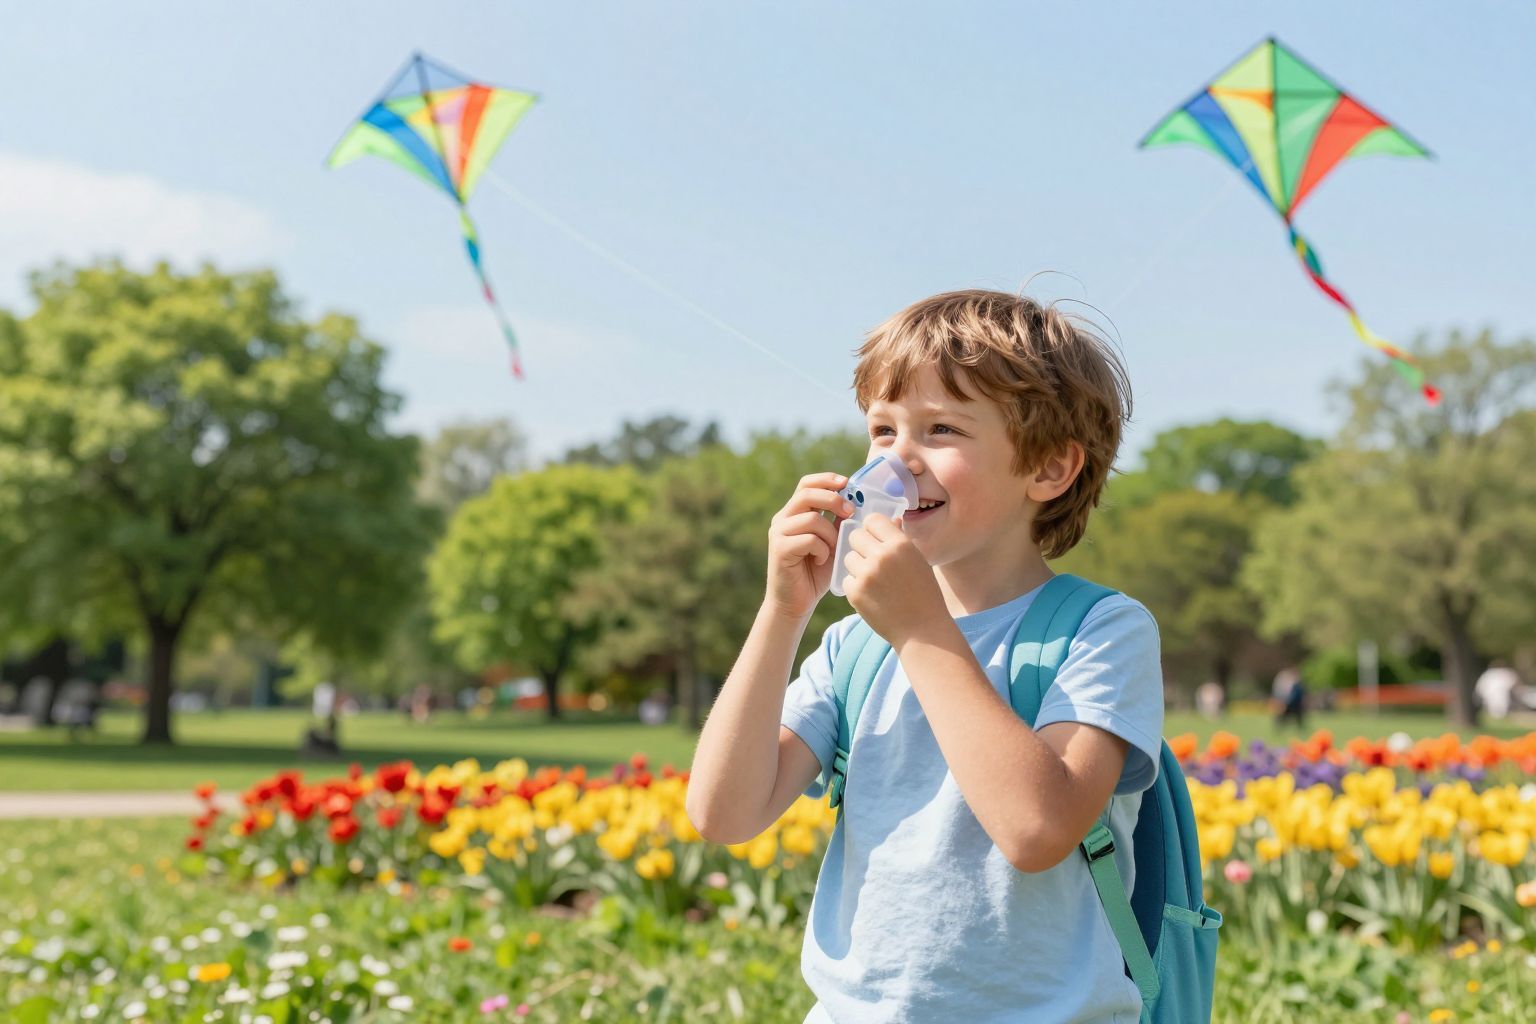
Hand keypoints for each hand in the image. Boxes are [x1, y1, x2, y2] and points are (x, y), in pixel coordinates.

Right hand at [765, 472, 852, 619]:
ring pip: (811, 518)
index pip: (807, 483)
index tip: (847, 483)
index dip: (827, 479)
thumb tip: (868, 505)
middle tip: (850, 512)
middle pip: (807, 493)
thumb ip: (843, 523)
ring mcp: (779, 533)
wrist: (796, 603)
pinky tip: (821, 562)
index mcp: (794, 513)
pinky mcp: (780, 549)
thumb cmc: (816, 573)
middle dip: (833, 500)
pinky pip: (809, 539)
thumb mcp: (834, 543)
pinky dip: (822, 550)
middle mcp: (783, 519)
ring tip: (832, 549)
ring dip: (830, 533)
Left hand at [842, 514, 947, 645]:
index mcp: (900, 544)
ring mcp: (866, 575)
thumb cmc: (924, 593)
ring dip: (857, 566)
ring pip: (848, 557)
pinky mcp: (855, 592)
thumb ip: (900, 540)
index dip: (873, 529)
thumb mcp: (918, 560)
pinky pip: (846, 578)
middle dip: (861, 546)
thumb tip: (890, 520)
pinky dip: (855, 585)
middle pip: (855, 536)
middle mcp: (882, 556)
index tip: (876, 538)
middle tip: (872, 559)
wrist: (922, 630)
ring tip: (874, 579)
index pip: (872, 520)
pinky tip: (871, 594)